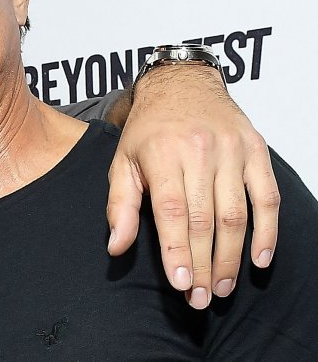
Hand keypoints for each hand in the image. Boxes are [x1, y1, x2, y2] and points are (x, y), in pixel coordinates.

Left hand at [104, 65, 279, 309]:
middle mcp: (199, 152)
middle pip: (205, 220)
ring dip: (231, 257)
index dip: (177, 251)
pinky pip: (267, 198)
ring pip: (236, 214)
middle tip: (200, 298)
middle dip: (203, 264)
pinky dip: (267, 232)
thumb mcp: (122, 161)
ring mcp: (232, 151)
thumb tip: (116, 248)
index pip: (172, 212)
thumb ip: (119, 205)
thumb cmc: (148, 129)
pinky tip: (258, 260)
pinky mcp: (256, 151)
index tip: (180, 283)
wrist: (182, 84)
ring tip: (221, 288)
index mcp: (162, 154)